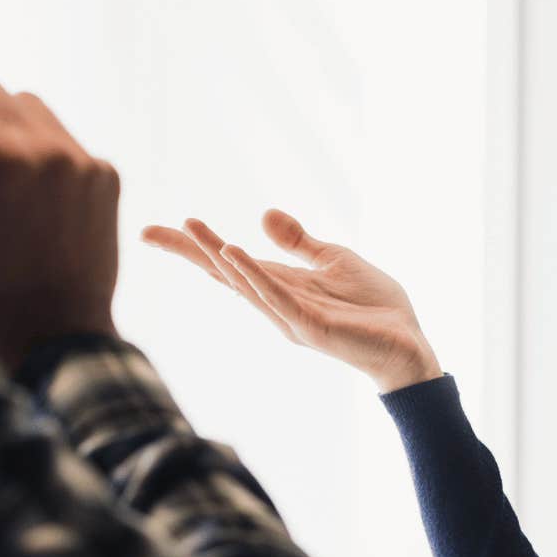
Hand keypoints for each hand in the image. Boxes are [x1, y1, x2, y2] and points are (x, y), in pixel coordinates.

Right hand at [141, 211, 440, 393]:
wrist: (409, 343)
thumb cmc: (374, 307)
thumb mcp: (334, 260)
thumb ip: (298, 241)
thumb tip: (262, 213)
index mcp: (280, 286)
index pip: (229, 263)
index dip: (195, 246)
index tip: (155, 230)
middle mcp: (277, 303)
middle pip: (224, 273)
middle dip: (190, 252)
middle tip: (148, 232)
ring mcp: (291, 316)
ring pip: (245, 283)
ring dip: (217, 256)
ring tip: (191, 230)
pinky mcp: (311, 326)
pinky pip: (277, 297)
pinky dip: (255, 277)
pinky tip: (234, 254)